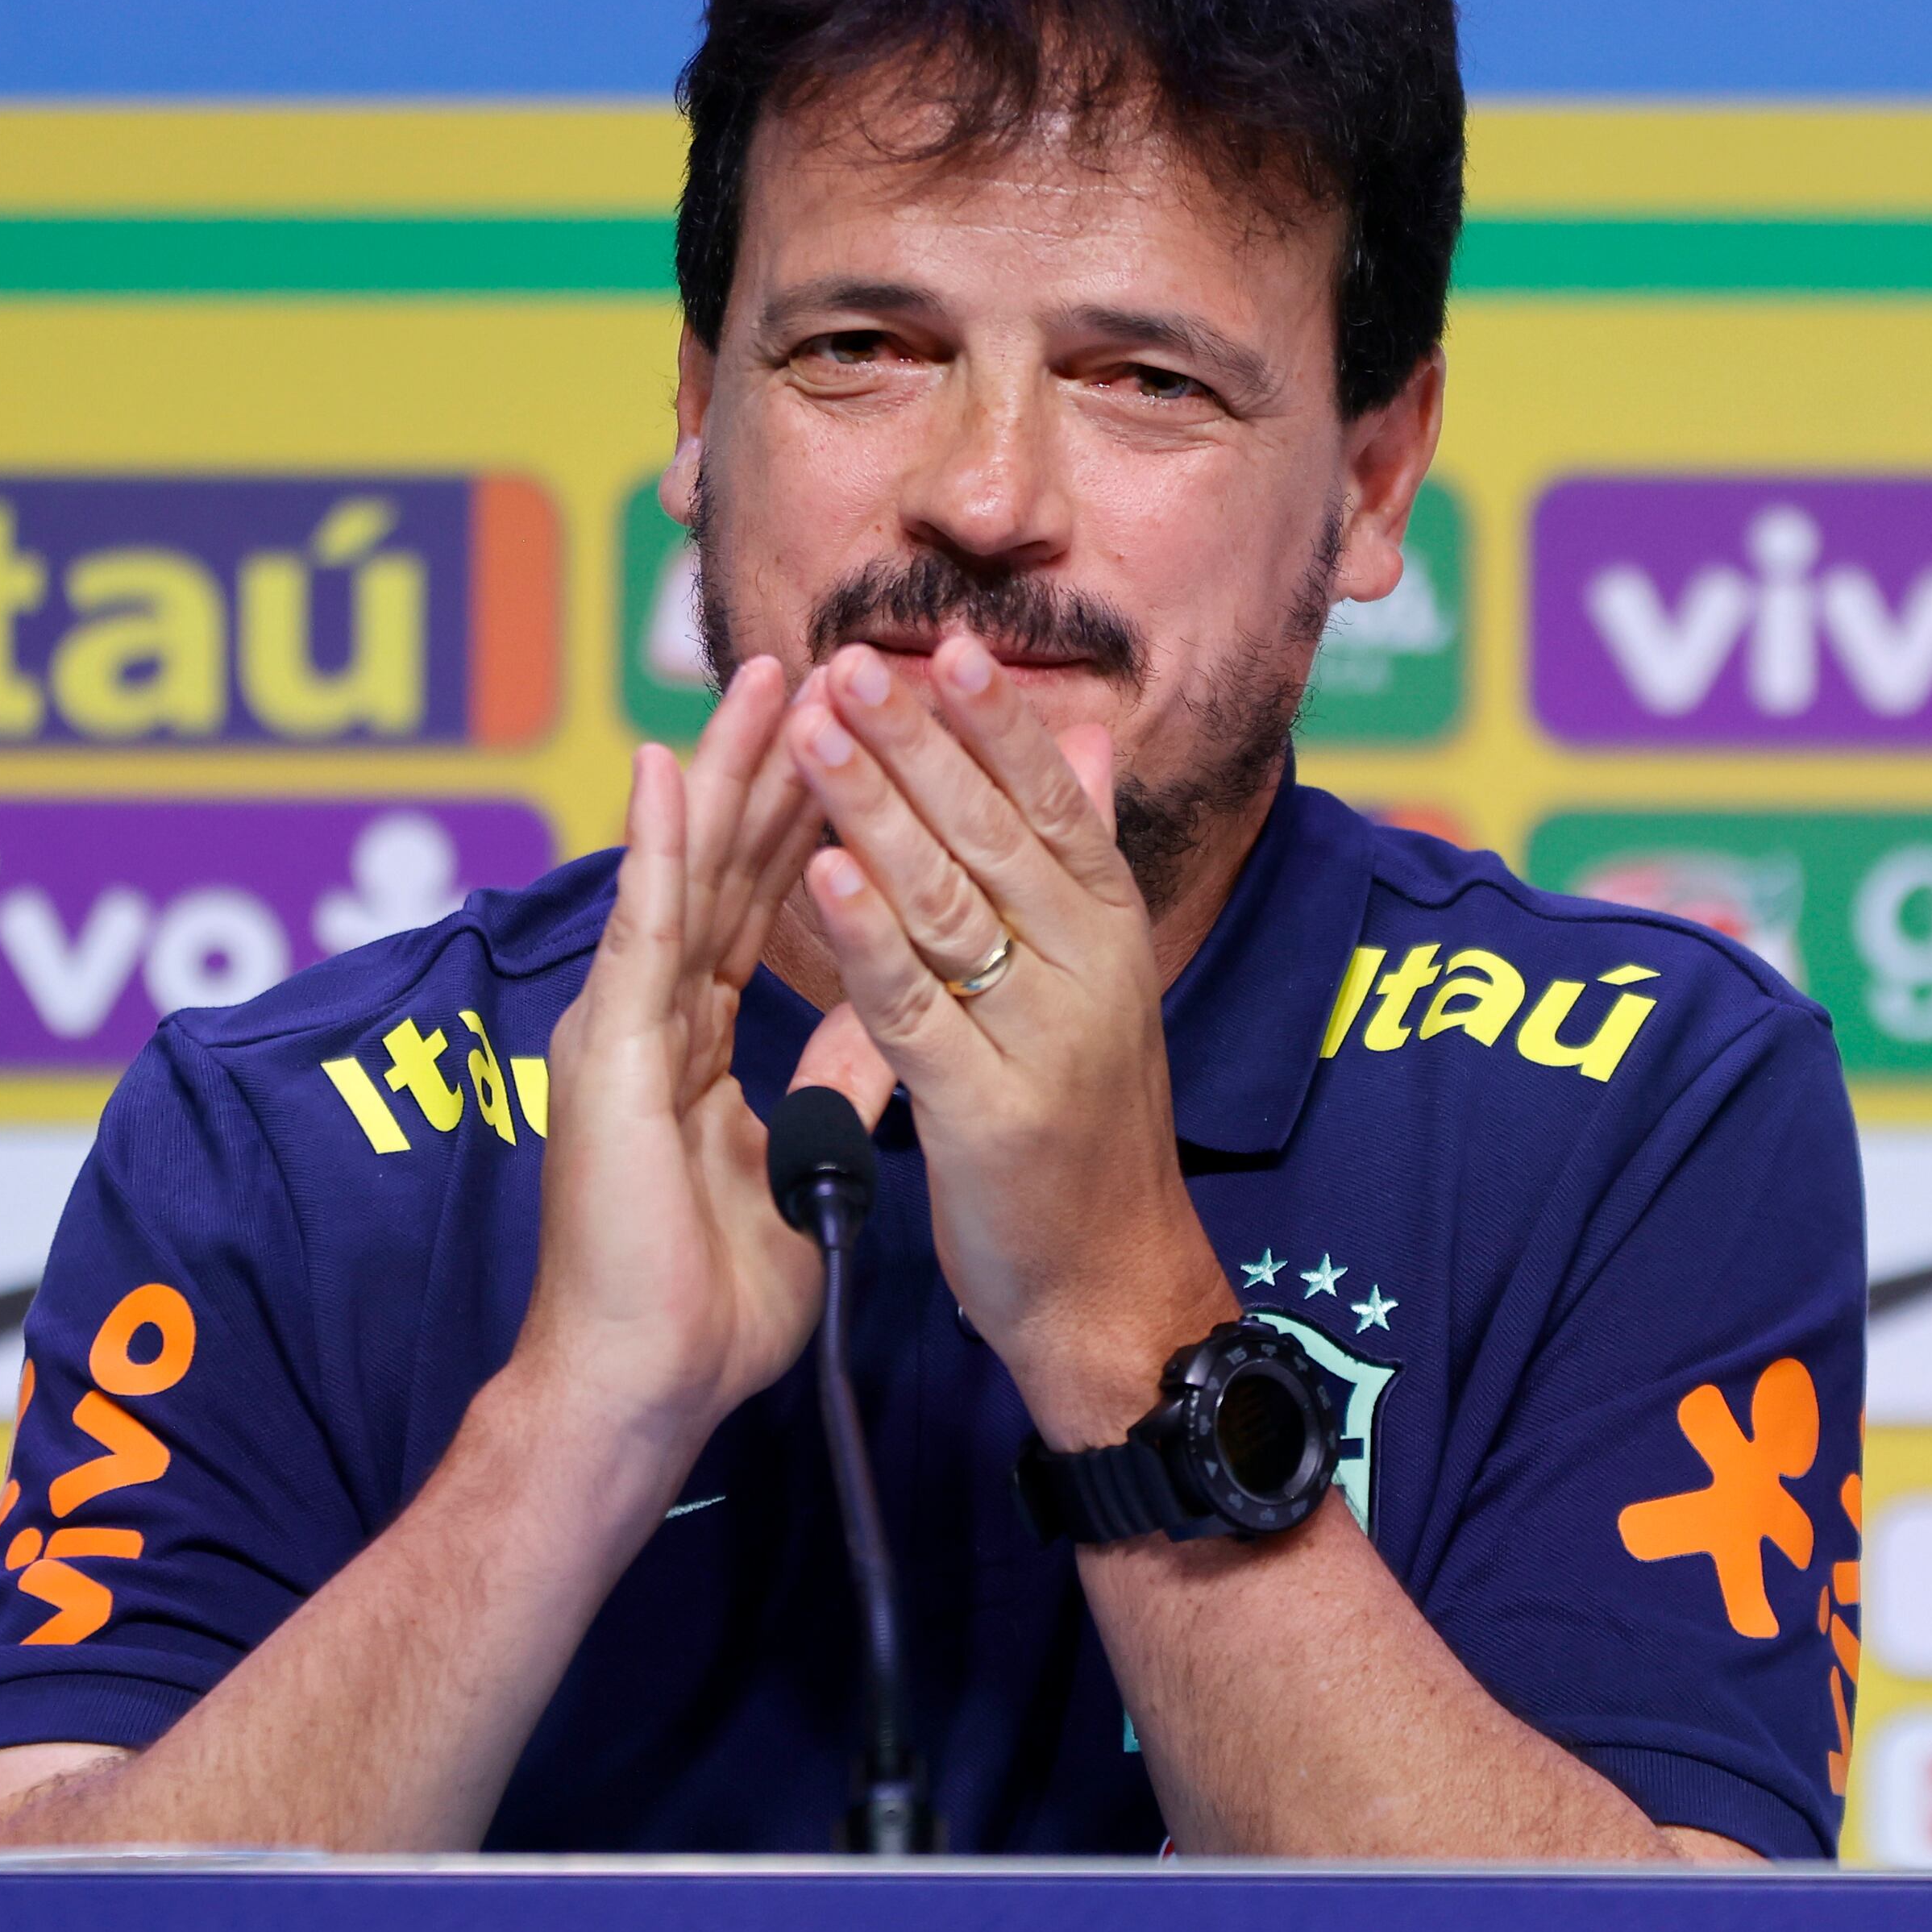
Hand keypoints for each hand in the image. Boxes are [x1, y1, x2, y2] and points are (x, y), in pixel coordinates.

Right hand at [515, 659, 877, 1462]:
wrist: (647, 1384)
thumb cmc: (708, 1298)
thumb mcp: (806, 1153)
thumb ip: (836, 1072)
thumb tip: (885, 1008)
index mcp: (690, 1035)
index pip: (761, 899)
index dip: (808, 815)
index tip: (856, 735)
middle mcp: (649, 1012)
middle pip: (722, 862)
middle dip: (771, 763)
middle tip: (818, 662)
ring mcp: (621, 1025)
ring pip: (682, 871)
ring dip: (722, 771)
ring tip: (761, 675)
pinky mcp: (608, 1053)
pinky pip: (639, 930)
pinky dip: (654, 847)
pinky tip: (663, 769)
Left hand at [783, 633, 1238, 1444]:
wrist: (1115, 1287)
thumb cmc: (1091, 1134)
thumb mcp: (1103, 984)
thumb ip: (1084, 862)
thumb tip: (1088, 741)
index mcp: (1111, 934)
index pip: (1054, 801)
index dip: (997, 723)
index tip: (942, 644)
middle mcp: (1089, 970)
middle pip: (996, 832)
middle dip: (918, 741)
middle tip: (848, 661)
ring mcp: (1043, 1039)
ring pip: (950, 901)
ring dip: (877, 806)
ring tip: (816, 731)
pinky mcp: (988, 1112)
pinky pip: (913, 1009)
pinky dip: (866, 936)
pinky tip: (820, 874)